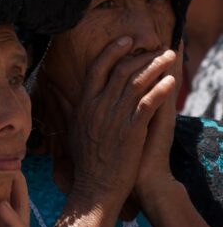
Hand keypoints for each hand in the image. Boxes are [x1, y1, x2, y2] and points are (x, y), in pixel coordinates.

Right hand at [48, 38, 176, 203]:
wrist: (95, 186)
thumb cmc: (84, 160)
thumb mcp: (72, 129)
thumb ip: (66, 108)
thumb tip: (56, 92)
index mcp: (85, 103)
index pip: (98, 67)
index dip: (113, 50)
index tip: (128, 40)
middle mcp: (99, 105)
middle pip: (122, 70)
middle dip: (142, 55)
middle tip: (157, 49)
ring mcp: (115, 117)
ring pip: (137, 82)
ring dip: (155, 66)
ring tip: (168, 57)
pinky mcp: (132, 130)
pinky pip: (148, 103)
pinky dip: (161, 90)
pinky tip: (171, 82)